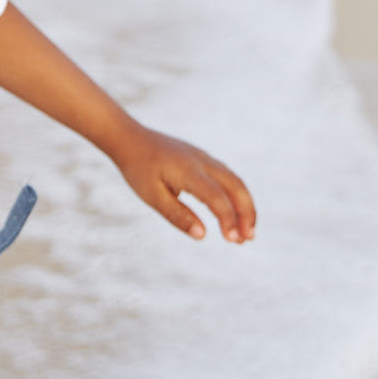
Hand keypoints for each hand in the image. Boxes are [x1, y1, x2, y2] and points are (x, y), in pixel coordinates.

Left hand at [110, 123, 255, 243]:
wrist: (129, 138)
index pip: (217, 197)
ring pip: (235, 180)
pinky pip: (227, 176)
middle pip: (236, 186)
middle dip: (246, 213)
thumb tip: (202, 235)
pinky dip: (235, 195)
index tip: (232, 240)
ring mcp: (204, 157)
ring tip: (245, 232)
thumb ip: (178, 215)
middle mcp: (201, 161)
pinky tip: (233, 212)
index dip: (228, 219)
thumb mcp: (152, 196)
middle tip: (248, 239)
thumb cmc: (138, 169)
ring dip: (244, 205)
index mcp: (188, 171)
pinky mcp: (202, 158)